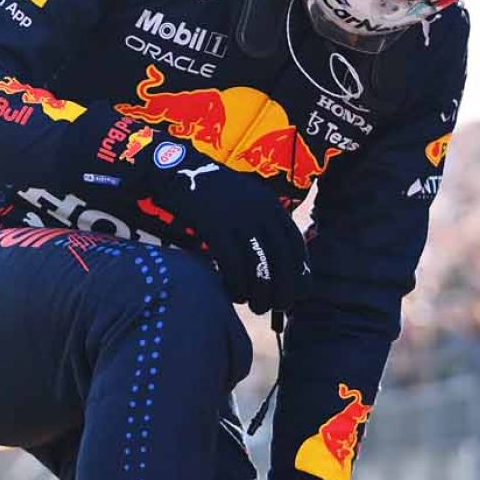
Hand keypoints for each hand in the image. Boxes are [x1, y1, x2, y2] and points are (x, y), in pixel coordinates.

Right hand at [150, 163, 306, 314]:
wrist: (179, 172)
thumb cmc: (213, 194)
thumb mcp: (246, 200)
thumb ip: (264, 224)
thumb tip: (279, 262)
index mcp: (270, 205)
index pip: (296, 244)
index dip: (301, 272)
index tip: (299, 292)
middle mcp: (259, 211)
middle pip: (282, 259)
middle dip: (284, 288)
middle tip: (278, 307)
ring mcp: (238, 218)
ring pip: (259, 266)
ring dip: (260, 293)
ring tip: (255, 306)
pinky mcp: (215, 227)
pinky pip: (232, 264)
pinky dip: (236, 284)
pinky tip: (234, 295)